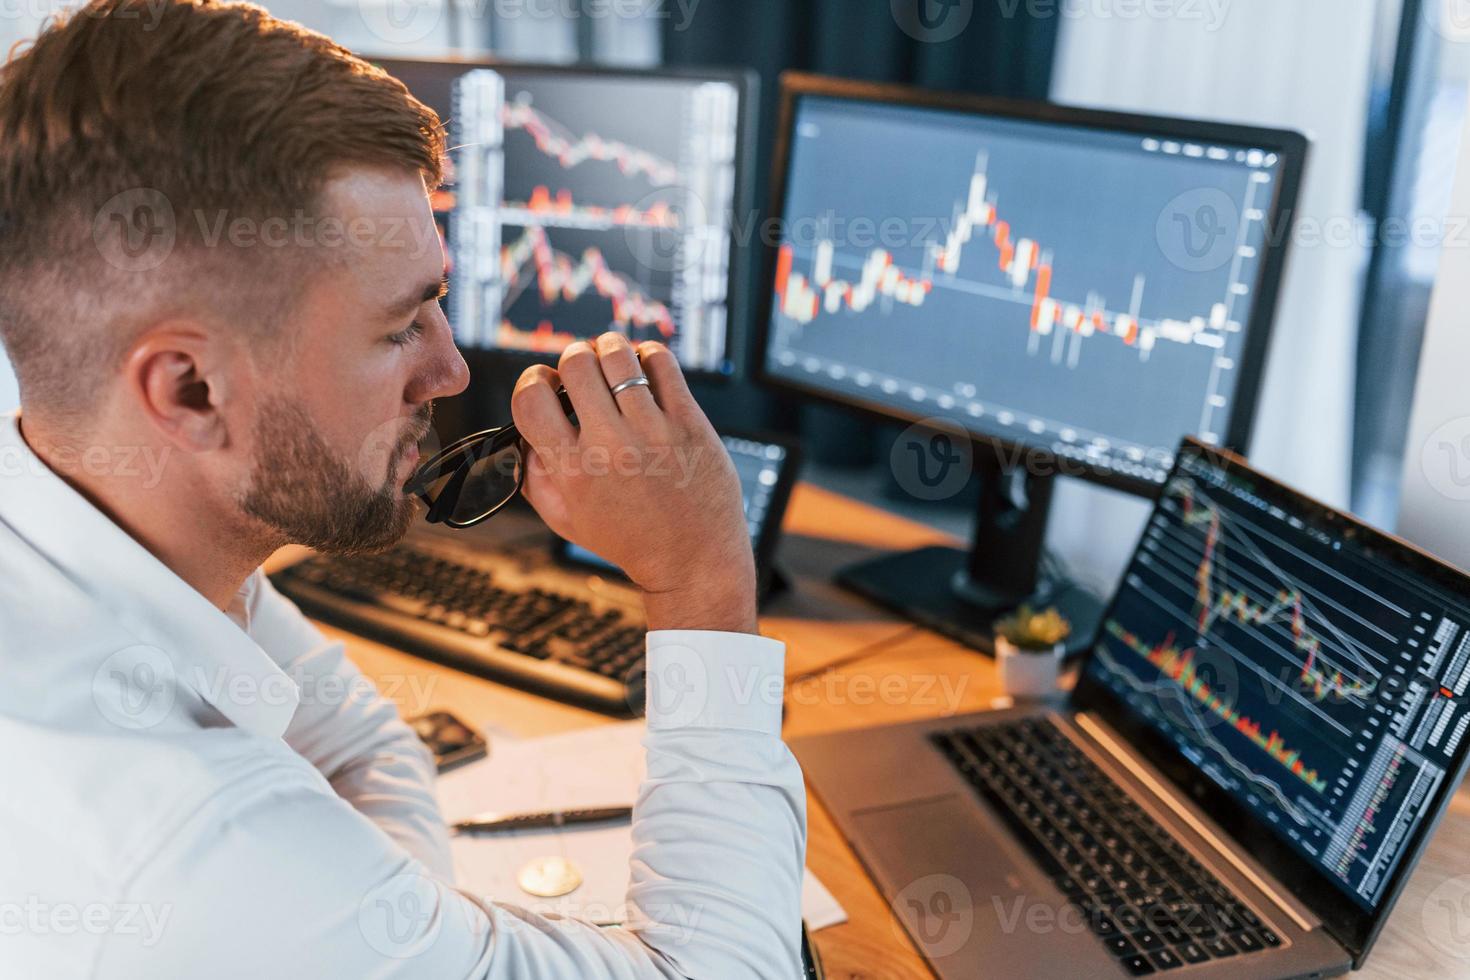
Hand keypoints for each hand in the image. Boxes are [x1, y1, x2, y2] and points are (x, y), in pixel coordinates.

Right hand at [511, 333, 757, 634]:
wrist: (695, 560)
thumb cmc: (630, 540)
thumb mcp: (566, 519)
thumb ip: (534, 475)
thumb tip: (523, 432)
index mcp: (573, 470)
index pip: (531, 396)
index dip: (533, 381)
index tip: (547, 386)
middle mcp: (610, 446)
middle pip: (575, 362)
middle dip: (573, 360)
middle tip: (584, 375)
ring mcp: (653, 431)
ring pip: (618, 355)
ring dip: (609, 349)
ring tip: (612, 363)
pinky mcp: (689, 422)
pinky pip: (661, 362)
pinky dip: (647, 355)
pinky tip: (644, 370)